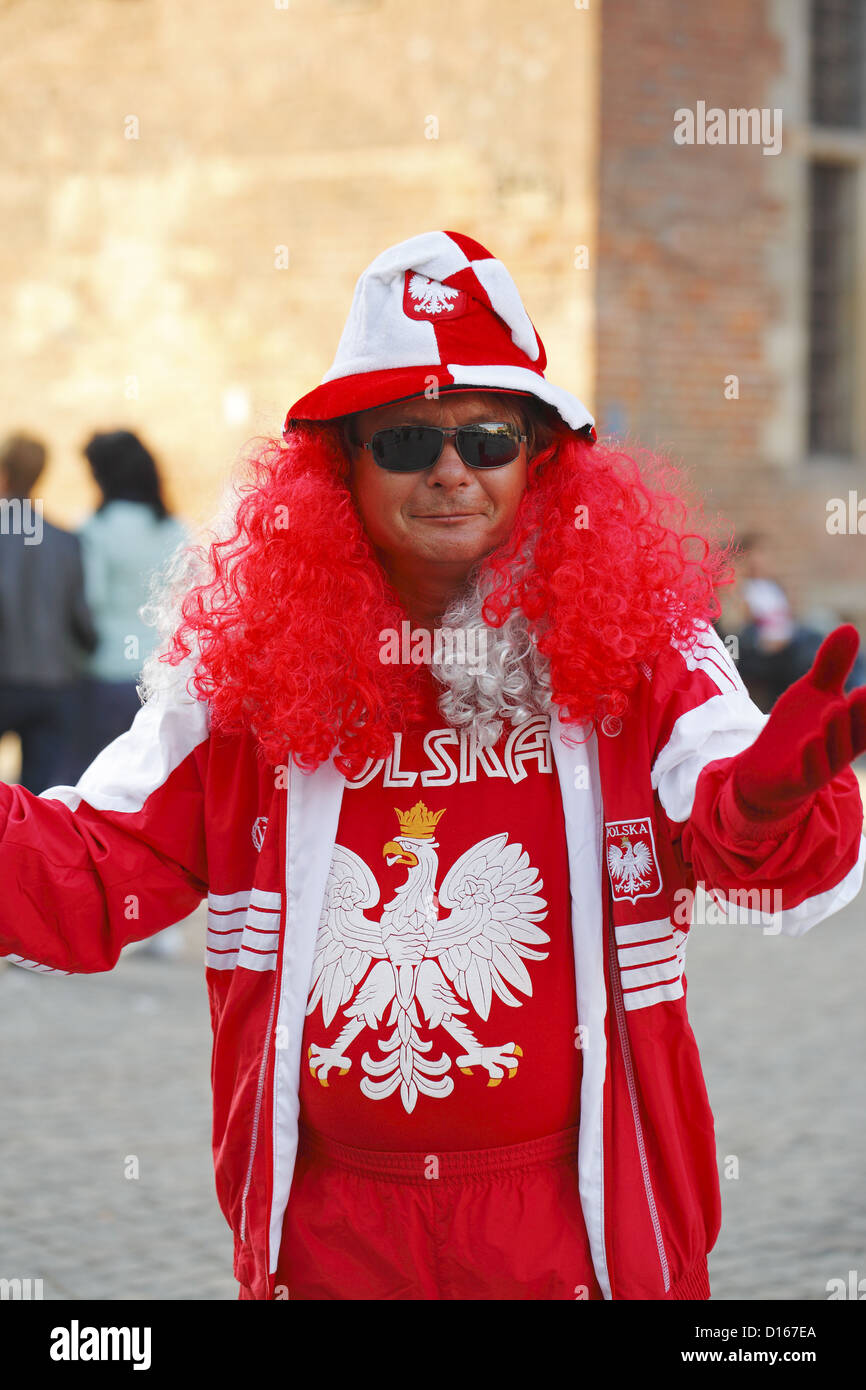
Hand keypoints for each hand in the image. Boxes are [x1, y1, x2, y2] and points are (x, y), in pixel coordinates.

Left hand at [731, 624, 865, 820]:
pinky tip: (810, 740)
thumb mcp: (811, 692)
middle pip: (855, 735)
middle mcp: (840, 751)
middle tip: (862, 691)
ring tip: (834, 708)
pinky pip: (809, 773)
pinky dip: (812, 757)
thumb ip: (831, 666)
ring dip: (835, 732)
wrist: (761, 770)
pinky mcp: (797, 783)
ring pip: (834, 753)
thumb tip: (849, 627)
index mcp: (849, 729)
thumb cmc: (795, 729)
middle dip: (860, 715)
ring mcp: (820, 769)